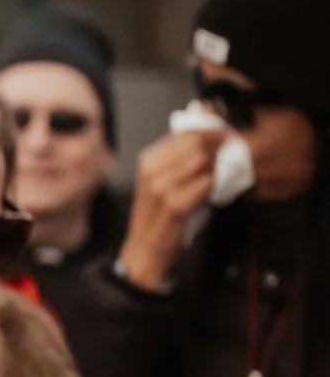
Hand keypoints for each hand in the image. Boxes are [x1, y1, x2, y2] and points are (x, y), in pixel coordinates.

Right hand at [116, 123, 223, 288]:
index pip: (186, 132)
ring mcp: (162, 187)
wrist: (146, 246)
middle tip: (231, 152)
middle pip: (196, 143)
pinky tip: (214, 189)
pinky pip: (205, 183)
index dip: (211, 132)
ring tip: (221, 173)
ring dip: (218, 165)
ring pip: (202, 161)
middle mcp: (152, 169)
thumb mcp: (163, 178)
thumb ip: (181, 156)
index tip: (226, 136)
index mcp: (149, 158)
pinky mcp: (175, 205)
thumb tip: (208, 130)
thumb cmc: (159, 213)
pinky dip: (214, 183)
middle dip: (218, 146)